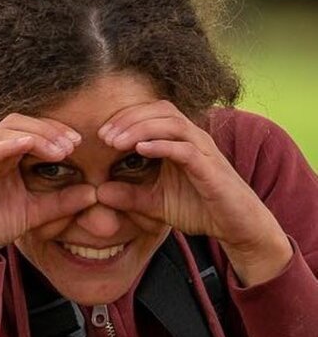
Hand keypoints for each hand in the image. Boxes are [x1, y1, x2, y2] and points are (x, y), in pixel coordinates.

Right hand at [0, 115, 97, 263]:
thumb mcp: (32, 213)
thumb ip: (61, 203)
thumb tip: (93, 194)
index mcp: (3, 155)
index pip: (31, 129)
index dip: (55, 130)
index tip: (79, 143)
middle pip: (20, 122)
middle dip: (49, 129)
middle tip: (74, 144)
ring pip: (7, 130)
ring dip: (37, 135)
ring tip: (60, 150)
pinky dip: (9, 143)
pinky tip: (29, 145)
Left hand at [95, 101, 291, 285]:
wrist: (236, 225)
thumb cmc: (199, 209)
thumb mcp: (155, 204)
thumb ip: (128, 197)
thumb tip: (99, 192)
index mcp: (179, 141)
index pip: (152, 113)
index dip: (125, 117)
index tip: (100, 134)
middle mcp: (193, 139)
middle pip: (161, 110)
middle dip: (129, 118)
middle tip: (103, 136)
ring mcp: (204, 152)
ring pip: (173, 124)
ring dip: (141, 128)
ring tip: (116, 142)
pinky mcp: (210, 169)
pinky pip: (186, 149)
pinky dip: (163, 146)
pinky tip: (141, 150)